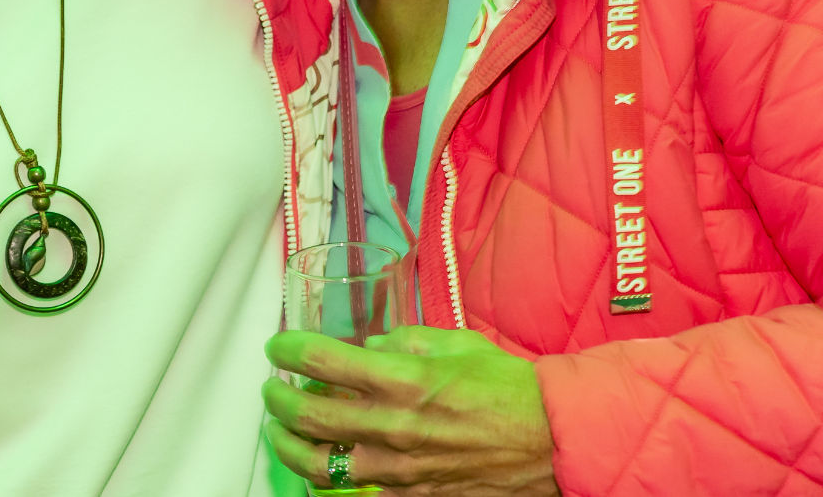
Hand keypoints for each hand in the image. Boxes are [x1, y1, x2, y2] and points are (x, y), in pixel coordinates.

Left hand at [262, 326, 559, 495]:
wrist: (549, 441)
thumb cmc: (507, 388)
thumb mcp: (454, 343)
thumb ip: (403, 341)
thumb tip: (366, 347)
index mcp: (403, 380)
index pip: (323, 362)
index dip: (290, 351)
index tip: (279, 348)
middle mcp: (394, 426)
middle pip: (308, 417)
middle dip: (278, 400)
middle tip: (272, 389)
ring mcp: (399, 468)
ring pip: (320, 465)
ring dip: (289, 446)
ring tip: (281, 432)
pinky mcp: (410, 496)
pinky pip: (356, 493)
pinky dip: (331, 480)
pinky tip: (324, 466)